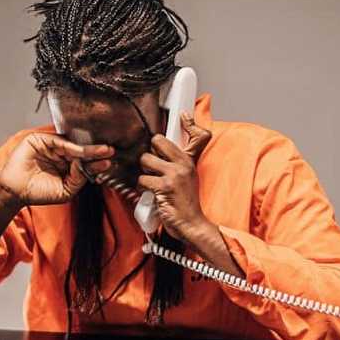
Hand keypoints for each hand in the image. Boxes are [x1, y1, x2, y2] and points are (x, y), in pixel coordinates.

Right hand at [0, 133, 112, 209]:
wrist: (15, 192)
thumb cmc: (38, 193)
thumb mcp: (65, 191)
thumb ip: (78, 179)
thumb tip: (87, 166)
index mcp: (66, 165)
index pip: (84, 161)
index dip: (96, 162)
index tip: (108, 162)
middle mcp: (59, 154)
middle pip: (81, 151)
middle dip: (95, 152)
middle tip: (109, 152)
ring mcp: (49, 146)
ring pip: (72, 145)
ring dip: (87, 149)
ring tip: (102, 151)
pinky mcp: (38, 140)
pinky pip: (58, 142)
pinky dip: (70, 147)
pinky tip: (81, 153)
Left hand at [137, 111, 213, 240]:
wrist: (191, 224)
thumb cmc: (185, 203)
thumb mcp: (187, 178)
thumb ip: (177, 164)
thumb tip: (159, 150)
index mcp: (190, 161)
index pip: (198, 135)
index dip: (190, 122)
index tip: (184, 115)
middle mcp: (184, 164)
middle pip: (158, 140)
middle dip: (149, 154)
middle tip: (153, 168)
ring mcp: (175, 174)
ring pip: (145, 160)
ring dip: (143, 173)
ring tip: (152, 184)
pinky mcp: (165, 186)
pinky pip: (142, 179)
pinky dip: (142, 188)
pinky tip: (150, 194)